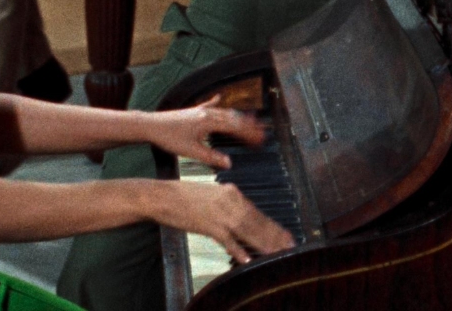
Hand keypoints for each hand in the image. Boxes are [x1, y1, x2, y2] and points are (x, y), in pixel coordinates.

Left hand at [145, 95, 266, 169]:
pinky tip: (220, 97)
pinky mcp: (192, 111)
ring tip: (250, 120)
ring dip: (238, 117)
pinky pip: (209, 105)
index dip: (249, 133)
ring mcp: (200, 111)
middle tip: (262, 134)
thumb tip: (228, 163)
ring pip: (224, 112)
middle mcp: (207, 113)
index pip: (235, 127)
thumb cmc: (168, 137)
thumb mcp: (191, 151)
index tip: (260, 139)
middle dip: (249, 126)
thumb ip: (211, 157)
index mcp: (209, 122)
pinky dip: (218, 104)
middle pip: (233, 118)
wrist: (151, 126)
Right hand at [158, 179, 295, 264]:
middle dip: (274, 235)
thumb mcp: (211, 195)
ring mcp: (220, 214)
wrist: (162, 196)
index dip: (272, 225)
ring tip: (276, 253)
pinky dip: (238, 249)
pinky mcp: (209, 225)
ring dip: (263, 244)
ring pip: (247, 231)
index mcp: (231, 193)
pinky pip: (227, 240)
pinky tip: (247, 259)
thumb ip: (228, 204)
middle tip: (289, 245)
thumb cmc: (183, 196)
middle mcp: (229, 201)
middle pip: (257, 221)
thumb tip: (243, 217)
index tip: (284, 234)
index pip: (257, 212)